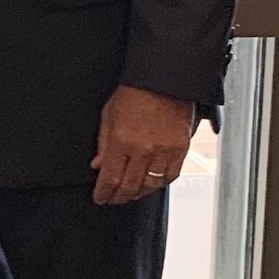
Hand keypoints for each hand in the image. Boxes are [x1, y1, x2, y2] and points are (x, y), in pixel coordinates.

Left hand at [91, 85, 196, 204]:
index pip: (110, 177)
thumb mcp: (108, 115)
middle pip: (130, 186)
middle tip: (113, 199)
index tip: (100, 197)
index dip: (104, 192)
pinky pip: (171, 175)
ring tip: (130, 194)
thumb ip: (103, 143)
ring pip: (151, 185)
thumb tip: (98, 165)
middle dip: (119, 197)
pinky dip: (160, 184)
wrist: (164, 79)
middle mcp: (144, 149)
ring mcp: (164, 150)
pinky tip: (152, 184)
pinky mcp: (181, 148)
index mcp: (122, 140)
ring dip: (139, 193)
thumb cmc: (135, 92)